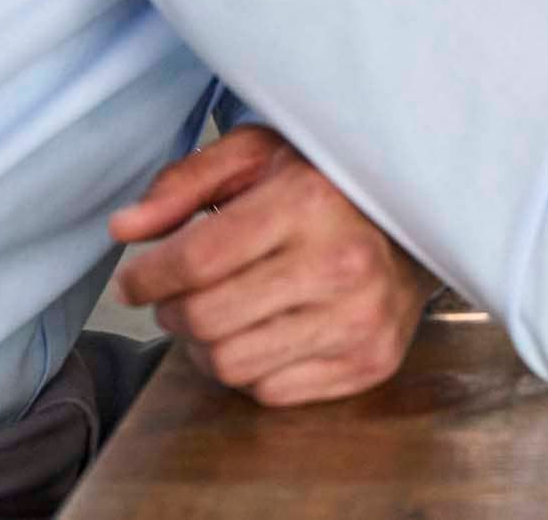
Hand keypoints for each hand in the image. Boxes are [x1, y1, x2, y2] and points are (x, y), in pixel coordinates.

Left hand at [110, 126, 437, 406]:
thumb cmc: (329, 186)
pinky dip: (252, 369)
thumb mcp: (259, 156)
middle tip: (177, 297)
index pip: (195, 260)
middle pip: (206, 318)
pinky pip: (271, 391)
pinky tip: (263, 333)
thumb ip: (185, 183)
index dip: (146, 277)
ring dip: (206, 347)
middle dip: (171, 312)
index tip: (136, 279)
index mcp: (310, 200)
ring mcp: (361, 317)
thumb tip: (124, 227)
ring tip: (219, 315)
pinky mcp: (372, 360)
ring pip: (230, 364)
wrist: (422, 224)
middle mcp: (342, 261)